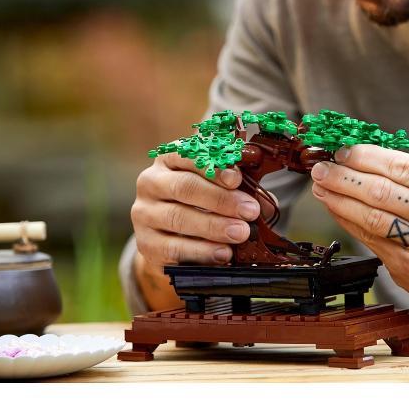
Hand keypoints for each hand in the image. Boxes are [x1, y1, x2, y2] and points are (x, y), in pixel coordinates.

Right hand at [131, 152, 260, 306]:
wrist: (169, 238)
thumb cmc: (199, 204)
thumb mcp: (217, 188)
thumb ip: (238, 189)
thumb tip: (265, 203)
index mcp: (168, 160)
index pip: (187, 155)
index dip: (213, 167)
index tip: (237, 179)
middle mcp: (150, 183)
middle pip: (184, 187)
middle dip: (221, 199)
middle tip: (249, 211)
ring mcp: (143, 214)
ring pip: (177, 218)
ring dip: (214, 227)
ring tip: (241, 233)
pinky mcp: (145, 244)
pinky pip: (173, 248)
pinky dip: (201, 252)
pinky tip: (222, 253)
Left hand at [310, 144, 408, 316]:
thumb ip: (407, 172)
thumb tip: (357, 156)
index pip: (401, 167)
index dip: (365, 157)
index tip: (342, 151)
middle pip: (381, 192)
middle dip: (343, 177)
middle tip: (321, 169)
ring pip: (371, 217)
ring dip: (338, 199)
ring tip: (321, 187)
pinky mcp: (408, 268)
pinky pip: (368, 239)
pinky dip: (346, 220)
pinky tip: (335, 208)